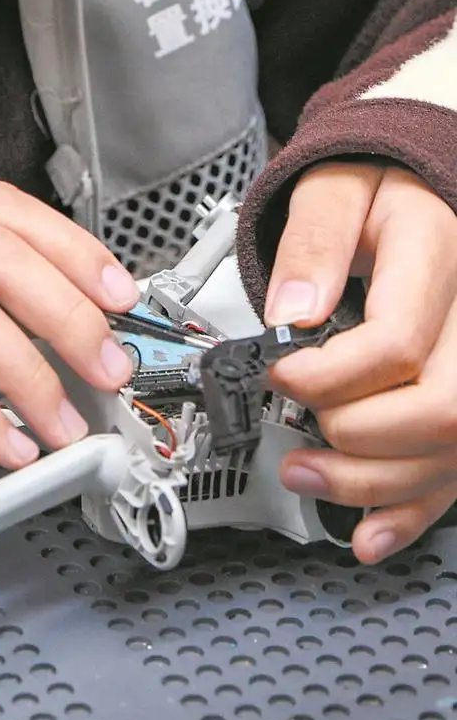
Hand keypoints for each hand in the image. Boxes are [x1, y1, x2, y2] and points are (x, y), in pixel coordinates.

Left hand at [262, 162, 456, 562]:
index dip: (331, 372)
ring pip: (453, 450)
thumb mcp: (334, 187)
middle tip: (298, 428)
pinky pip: (456, 469)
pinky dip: (411, 510)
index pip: (399, 340)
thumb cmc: (376, 186)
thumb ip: (311, 242)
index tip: (280, 370)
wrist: (418, 188)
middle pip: (443, 409)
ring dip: (373, 483)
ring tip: (305, 474)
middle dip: (357, 435)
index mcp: (441, 254)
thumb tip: (292, 313)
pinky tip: (369, 533)